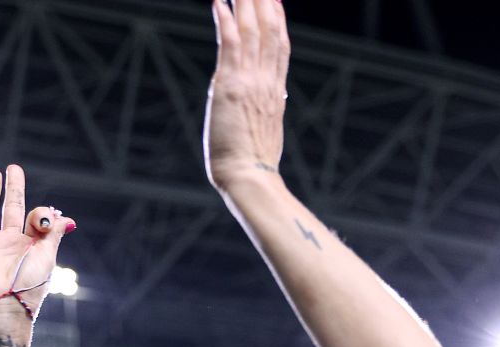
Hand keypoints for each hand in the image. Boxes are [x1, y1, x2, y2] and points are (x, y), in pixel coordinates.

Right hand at [0, 165, 75, 318]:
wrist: (3, 304)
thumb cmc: (28, 284)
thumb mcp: (47, 256)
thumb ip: (53, 234)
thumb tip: (66, 218)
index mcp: (29, 244)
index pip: (34, 217)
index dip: (39, 212)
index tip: (40, 219)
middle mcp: (9, 242)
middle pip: (10, 208)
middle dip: (12, 188)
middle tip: (13, 168)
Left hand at [205, 0, 290, 191]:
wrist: (249, 176)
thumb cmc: (252, 164)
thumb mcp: (265, 131)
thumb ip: (266, 110)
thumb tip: (272, 101)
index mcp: (275, 92)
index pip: (280, 47)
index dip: (278, 20)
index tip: (275, 1)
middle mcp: (266, 81)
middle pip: (270, 31)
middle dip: (265, 2)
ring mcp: (250, 81)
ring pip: (252, 31)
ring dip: (246, 2)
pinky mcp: (230, 85)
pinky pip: (230, 44)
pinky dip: (224, 21)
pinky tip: (219, 2)